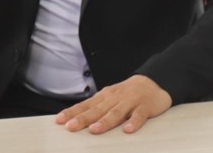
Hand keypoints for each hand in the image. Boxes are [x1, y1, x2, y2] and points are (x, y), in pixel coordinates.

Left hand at [54, 75, 171, 134]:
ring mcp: (130, 102)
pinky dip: (134, 122)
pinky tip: (128, 130)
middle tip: (71, 127)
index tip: (60, 121)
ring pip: (116, 112)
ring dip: (105, 121)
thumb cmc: (127, 93)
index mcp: (104, 97)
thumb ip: (95, 107)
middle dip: (83, 119)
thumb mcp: (109, 97)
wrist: (152, 82)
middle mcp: (115, 98)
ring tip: (95, 130)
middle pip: (97, 110)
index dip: (72, 113)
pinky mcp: (145, 107)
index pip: (85, 105)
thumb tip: (75, 118)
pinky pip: (139, 115)